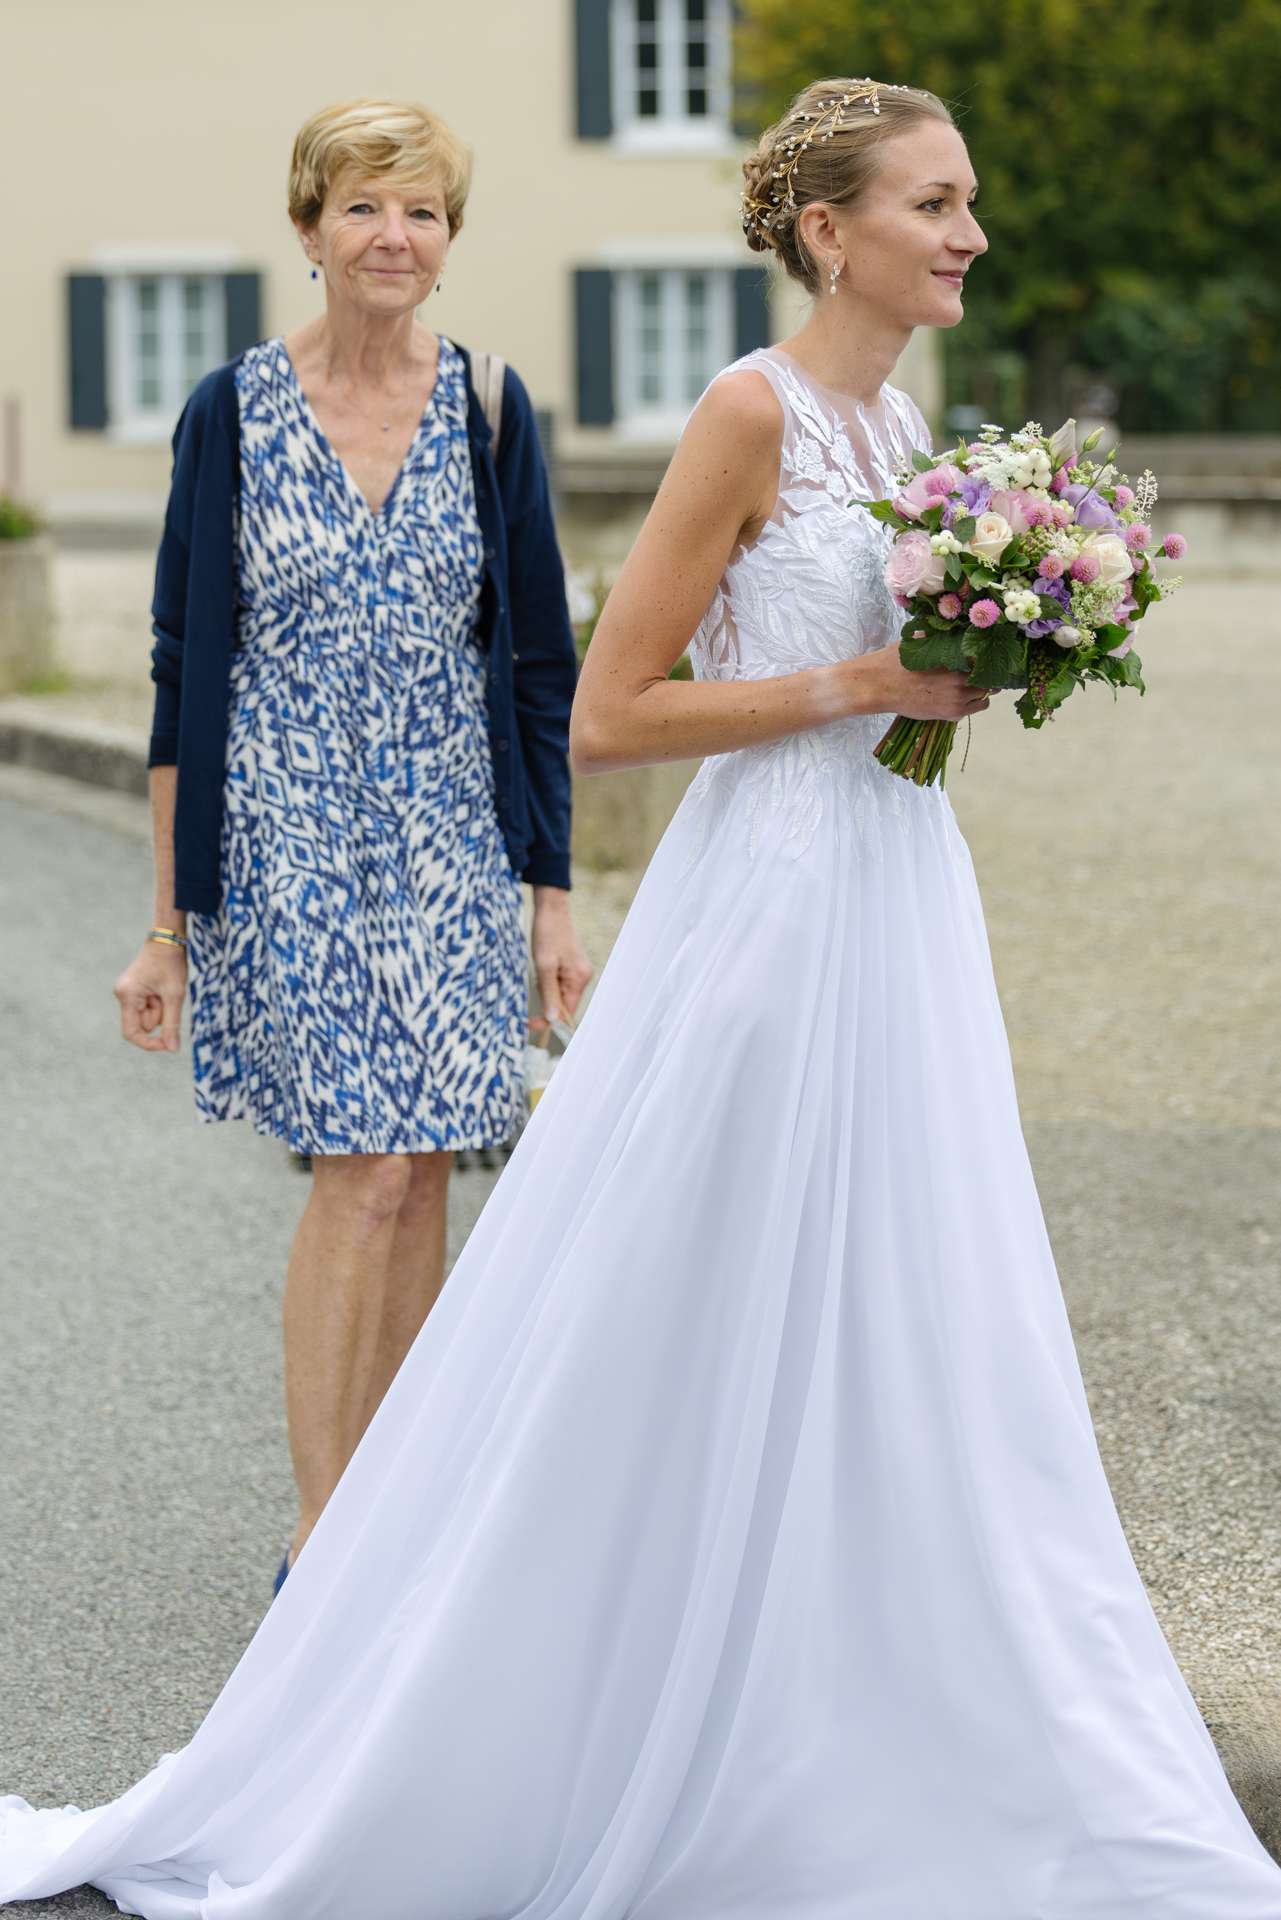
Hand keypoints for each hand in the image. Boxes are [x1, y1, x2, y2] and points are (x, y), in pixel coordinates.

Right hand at [114, 940, 186, 1052]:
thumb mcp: (175, 995)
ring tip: (166, 990)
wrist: (167, 940)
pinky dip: (159, 1004)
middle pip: (142, 1025)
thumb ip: (172, 1024)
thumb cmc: (171, 964)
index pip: (132, 1033)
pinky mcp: (133, 991)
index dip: (149, 1043)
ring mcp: (126, 993)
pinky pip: (147, 1008)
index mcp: (127, 996)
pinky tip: (163, 989)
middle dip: (160, 1017)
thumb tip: (173, 1049)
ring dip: (161, 1010)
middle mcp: (122, 995)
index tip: (168, 1045)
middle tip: (170, 998)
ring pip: (147, 1017)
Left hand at [529, 889, 593, 1028]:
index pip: (567, 1012)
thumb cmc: (547, 933)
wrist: (551, 909)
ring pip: (560, 994)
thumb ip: (549, 993)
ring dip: (546, 989)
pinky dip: (548, 981)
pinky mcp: (572, 967)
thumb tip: (552, 1020)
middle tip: (535, 981)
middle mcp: (583, 977)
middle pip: (564, 1004)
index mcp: (579, 978)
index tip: (530, 1023)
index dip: (550, 1021)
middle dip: (546, 1000)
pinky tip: (543, 967)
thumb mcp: (544, 965)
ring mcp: (578, 972)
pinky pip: (560, 983)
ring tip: (539, 968)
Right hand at [867, 642, 992, 721]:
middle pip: (989, 679)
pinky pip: (973, 709)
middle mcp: (960, 679)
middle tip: (980, 673)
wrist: (880, 685)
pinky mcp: (950, 713)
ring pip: (985, 697)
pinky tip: (962, 697)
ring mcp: (957, 699)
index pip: (985, 659)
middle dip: (986, 675)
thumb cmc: (896, 661)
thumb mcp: (920, 640)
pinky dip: (972, 704)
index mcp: (955, 658)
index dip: (987, 658)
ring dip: (981, 691)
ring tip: (971, 686)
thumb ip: (940, 636)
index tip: (986, 658)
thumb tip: (955, 627)